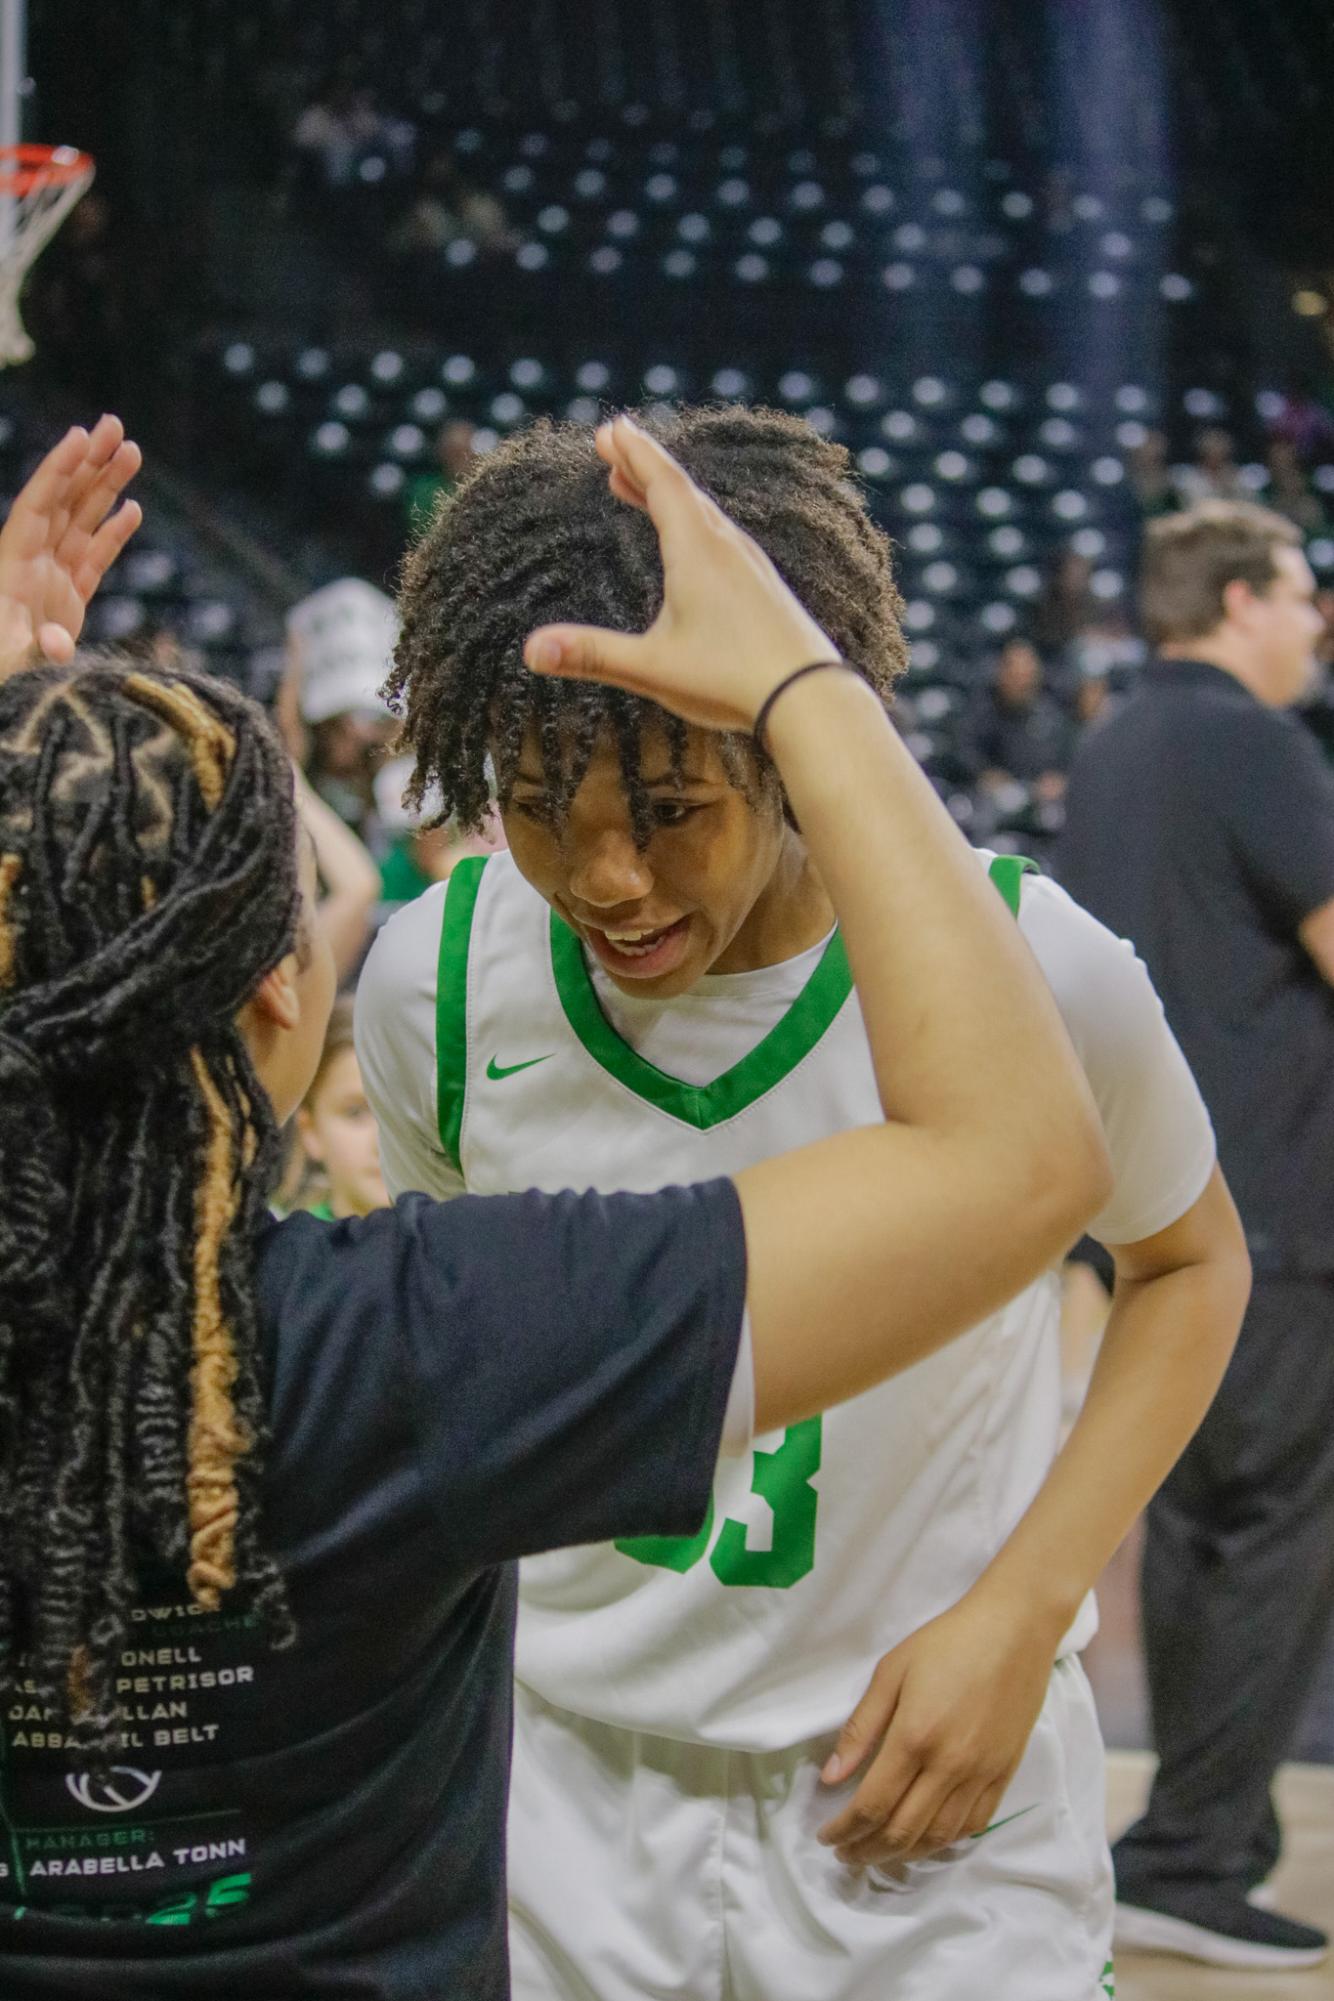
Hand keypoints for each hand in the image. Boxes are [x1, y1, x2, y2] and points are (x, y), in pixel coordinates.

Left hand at [0, 414, 142, 678]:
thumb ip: (37, 652)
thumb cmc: (2, 677)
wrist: (6, 695)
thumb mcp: (15, 665)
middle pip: (63, 502)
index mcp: (12, 567)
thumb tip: (57, 643)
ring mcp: (52, 580)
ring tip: (131, 450)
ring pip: (82, 521)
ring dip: (105, 487)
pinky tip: (133, 509)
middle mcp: (31, 564)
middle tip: (114, 424)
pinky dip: (113, 533)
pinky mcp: (69, 601)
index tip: (78, 437)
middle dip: (87, 464)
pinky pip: (94, 558)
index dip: (56, 472)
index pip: (37, 507)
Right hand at [522, 414, 835, 731]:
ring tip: (638, 488)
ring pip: (705, 514)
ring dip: (668, 495)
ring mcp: (751, 566)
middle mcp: (727, 547)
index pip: (661, 484)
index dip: (634, 453)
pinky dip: (695, 524)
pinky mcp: (765, 589)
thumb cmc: (732, 680)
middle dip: (643, 466)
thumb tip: (529, 651)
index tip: (611, 427)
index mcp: (696, 550)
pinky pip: (723, 538)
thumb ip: (591, 655)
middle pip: (681, 491)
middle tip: (613, 445)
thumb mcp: (652, 669)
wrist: (813, 700)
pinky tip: (693, 545)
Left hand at [816, 1590, 1059, 1867]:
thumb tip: (830, 1777)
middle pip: (902, 1831)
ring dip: (903, 1855)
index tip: (826, 1837)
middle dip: (866, 1851)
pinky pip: (973, 1825)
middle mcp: (949, 1766)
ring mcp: (981, 1775)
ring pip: (938, 1838)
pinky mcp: (1004, 1775)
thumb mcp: (891, 1671)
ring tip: (878, 1852)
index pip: (872, 1805)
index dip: (844, 1830)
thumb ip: (860, 1727)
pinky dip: (944, 1841)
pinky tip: (926, 1838)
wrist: (1014, 1630)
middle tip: (845, 1853)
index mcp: (915, 1738)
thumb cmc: (946, 1643)